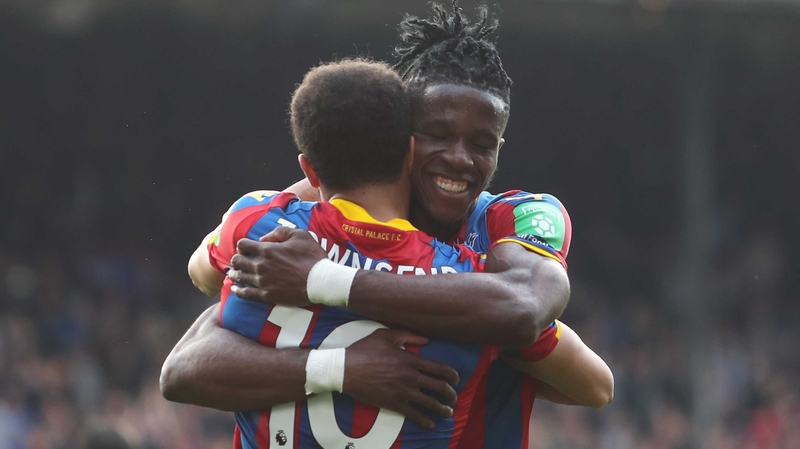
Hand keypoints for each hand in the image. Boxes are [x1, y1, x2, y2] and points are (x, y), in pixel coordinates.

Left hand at [228, 227, 325, 304]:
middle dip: (237, 259)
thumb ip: (280, 231)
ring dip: (235, 273)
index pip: (243, 244)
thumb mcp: (300, 235)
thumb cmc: (312, 257)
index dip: (242, 245)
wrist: (320, 281)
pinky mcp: (266, 295)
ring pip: (239, 276)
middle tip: (240, 260)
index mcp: (267, 249)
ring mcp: (262, 281)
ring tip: (234, 273)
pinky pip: (245, 293)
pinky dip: (238, 290)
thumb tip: (263, 238)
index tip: (245, 248)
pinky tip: (234, 289)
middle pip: (238, 260)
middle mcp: (261, 265)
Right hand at [343, 329, 458, 429]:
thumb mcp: (386, 335)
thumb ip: (409, 335)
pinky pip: (413, 414)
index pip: (439, 368)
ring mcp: (402, 392)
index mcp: (410, 360)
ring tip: (449, 412)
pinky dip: (424, 420)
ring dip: (442, 409)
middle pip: (438, 387)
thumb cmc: (365, 350)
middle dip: (450, 393)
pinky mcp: (393, 403)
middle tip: (454, 397)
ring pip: (429, 403)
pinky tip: (431, 423)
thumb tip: (427, 340)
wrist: (345, 369)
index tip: (456, 379)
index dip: (451, 375)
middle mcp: (410, 377)